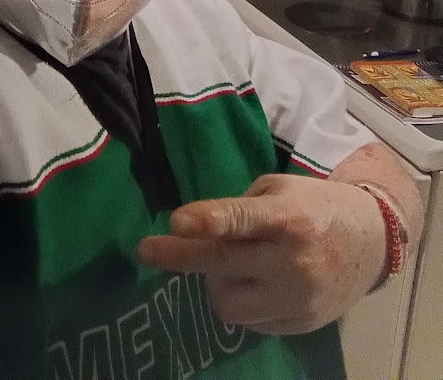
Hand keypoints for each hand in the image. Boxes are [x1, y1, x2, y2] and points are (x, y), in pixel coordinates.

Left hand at [137, 174, 386, 334]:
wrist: (369, 241)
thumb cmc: (313, 204)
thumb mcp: (279, 190)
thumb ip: (241, 208)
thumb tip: (196, 229)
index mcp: (288, 218)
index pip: (243, 220)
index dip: (209, 220)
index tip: (176, 221)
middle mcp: (293, 261)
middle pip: (222, 263)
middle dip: (179, 256)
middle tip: (146, 250)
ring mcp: (297, 298)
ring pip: (228, 303)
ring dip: (216, 282)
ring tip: (230, 264)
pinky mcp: (300, 324)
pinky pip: (249, 321)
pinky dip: (242, 300)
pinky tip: (255, 281)